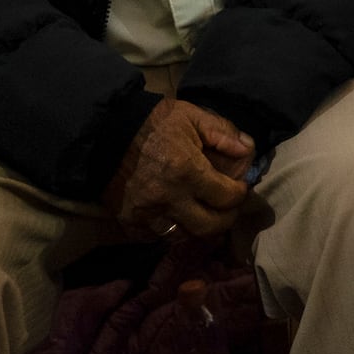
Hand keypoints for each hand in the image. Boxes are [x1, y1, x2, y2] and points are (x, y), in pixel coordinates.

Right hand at [103, 100, 253, 241]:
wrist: (105, 131)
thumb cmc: (152, 122)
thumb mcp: (192, 116)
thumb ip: (223, 133)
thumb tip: (248, 149)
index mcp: (187, 171)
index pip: (227, 198)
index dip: (239, 194)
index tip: (239, 187)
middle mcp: (168, 198)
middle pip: (208, 227)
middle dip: (225, 219)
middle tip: (227, 208)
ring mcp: (146, 213)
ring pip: (183, 237)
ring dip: (197, 227)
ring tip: (203, 213)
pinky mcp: (128, 221)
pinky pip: (156, 237)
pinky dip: (170, 230)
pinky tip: (176, 216)